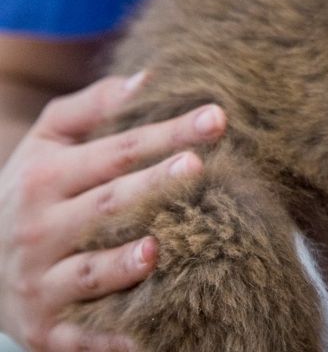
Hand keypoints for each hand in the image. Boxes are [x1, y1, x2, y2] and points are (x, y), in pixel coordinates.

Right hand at [0, 72, 225, 351]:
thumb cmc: (35, 189)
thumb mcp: (48, 142)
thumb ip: (95, 106)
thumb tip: (149, 77)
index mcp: (45, 179)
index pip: (117, 150)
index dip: (167, 132)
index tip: (217, 117)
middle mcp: (39, 231)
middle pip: (106, 206)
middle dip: (152, 186)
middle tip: (197, 165)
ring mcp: (40, 283)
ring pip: (87, 273)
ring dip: (122, 265)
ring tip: (158, 248)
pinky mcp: (44, 329)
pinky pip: (81, 336)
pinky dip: (110, 338)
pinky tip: (146, 336)